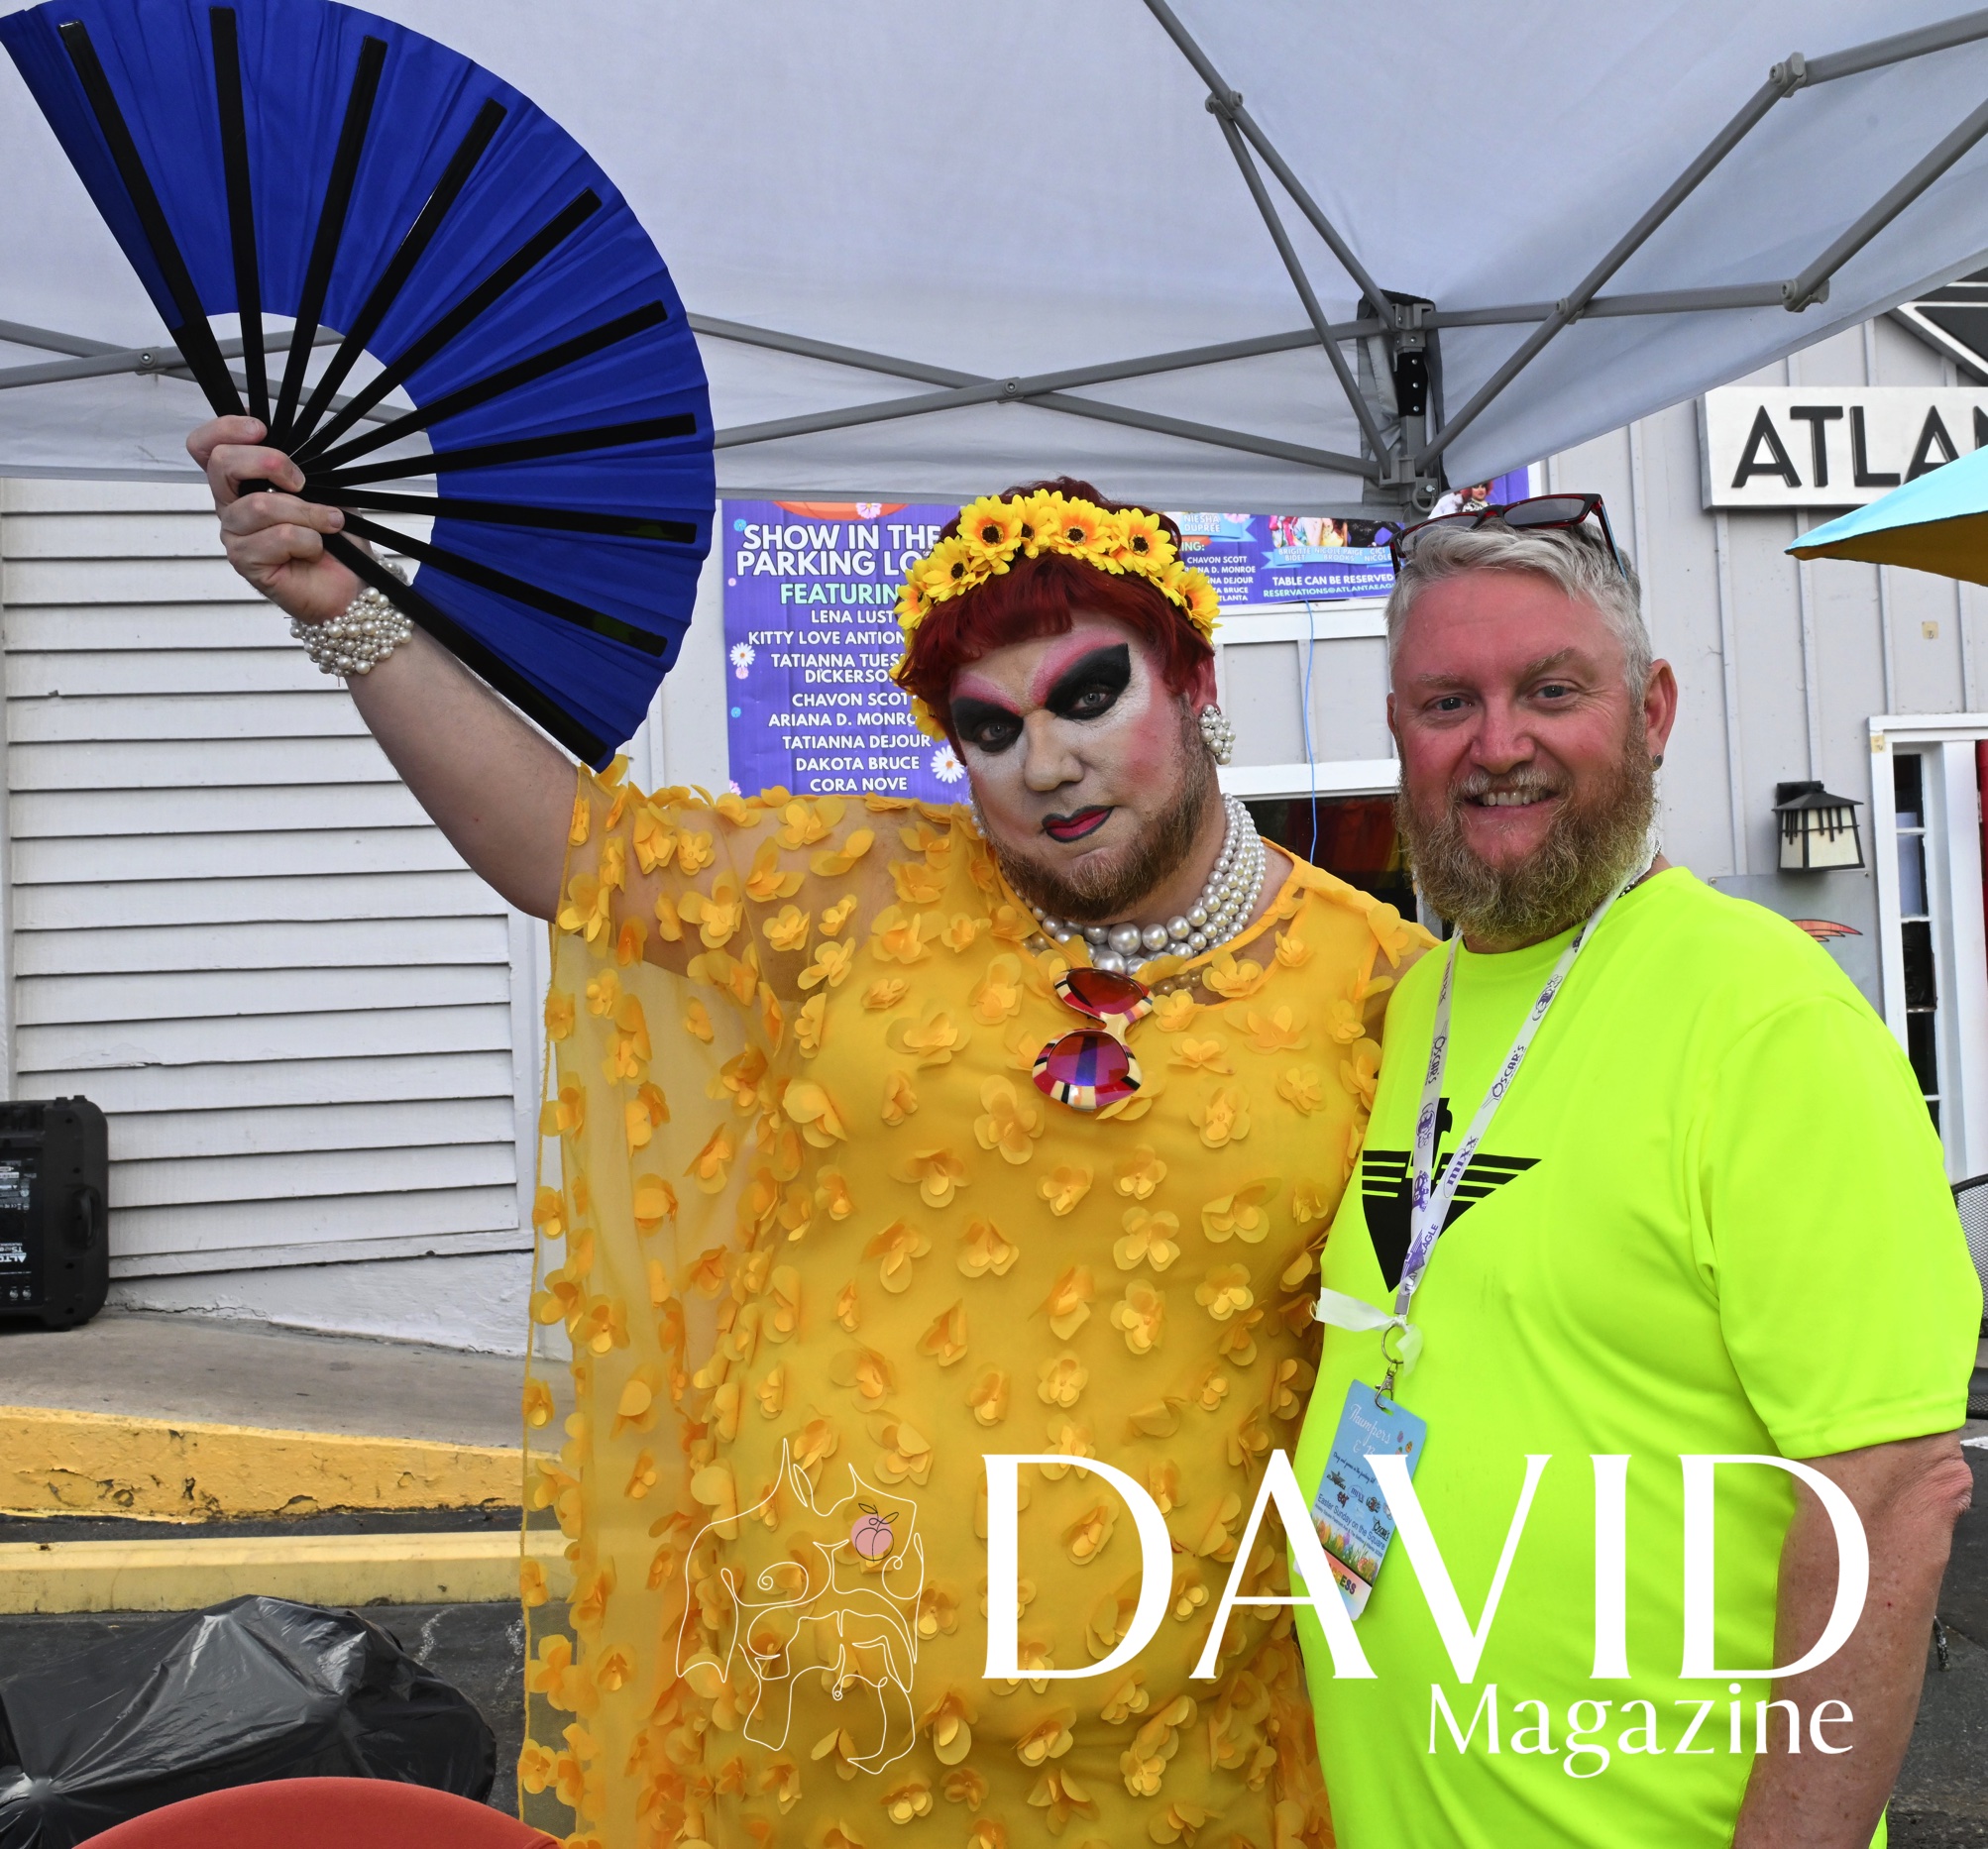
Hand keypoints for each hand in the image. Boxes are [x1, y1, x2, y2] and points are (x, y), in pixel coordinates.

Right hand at [187, 415, 360, 623]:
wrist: (351, 584)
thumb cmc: (335, 537)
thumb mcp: (322, 487)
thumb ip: (298, 461)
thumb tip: (285, 437)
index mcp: (242, 483)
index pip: (205, 446)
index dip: (224, 429)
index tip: (260, 429)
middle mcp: (232, 506)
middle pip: (221, 464)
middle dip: (269, 462)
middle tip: (301, 481)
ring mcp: (235, 535)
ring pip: (260, 505)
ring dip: (306, 512)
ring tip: (328, 523)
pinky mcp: (246, 562)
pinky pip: (277, 537)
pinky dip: (308, 540)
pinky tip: (315, 549)